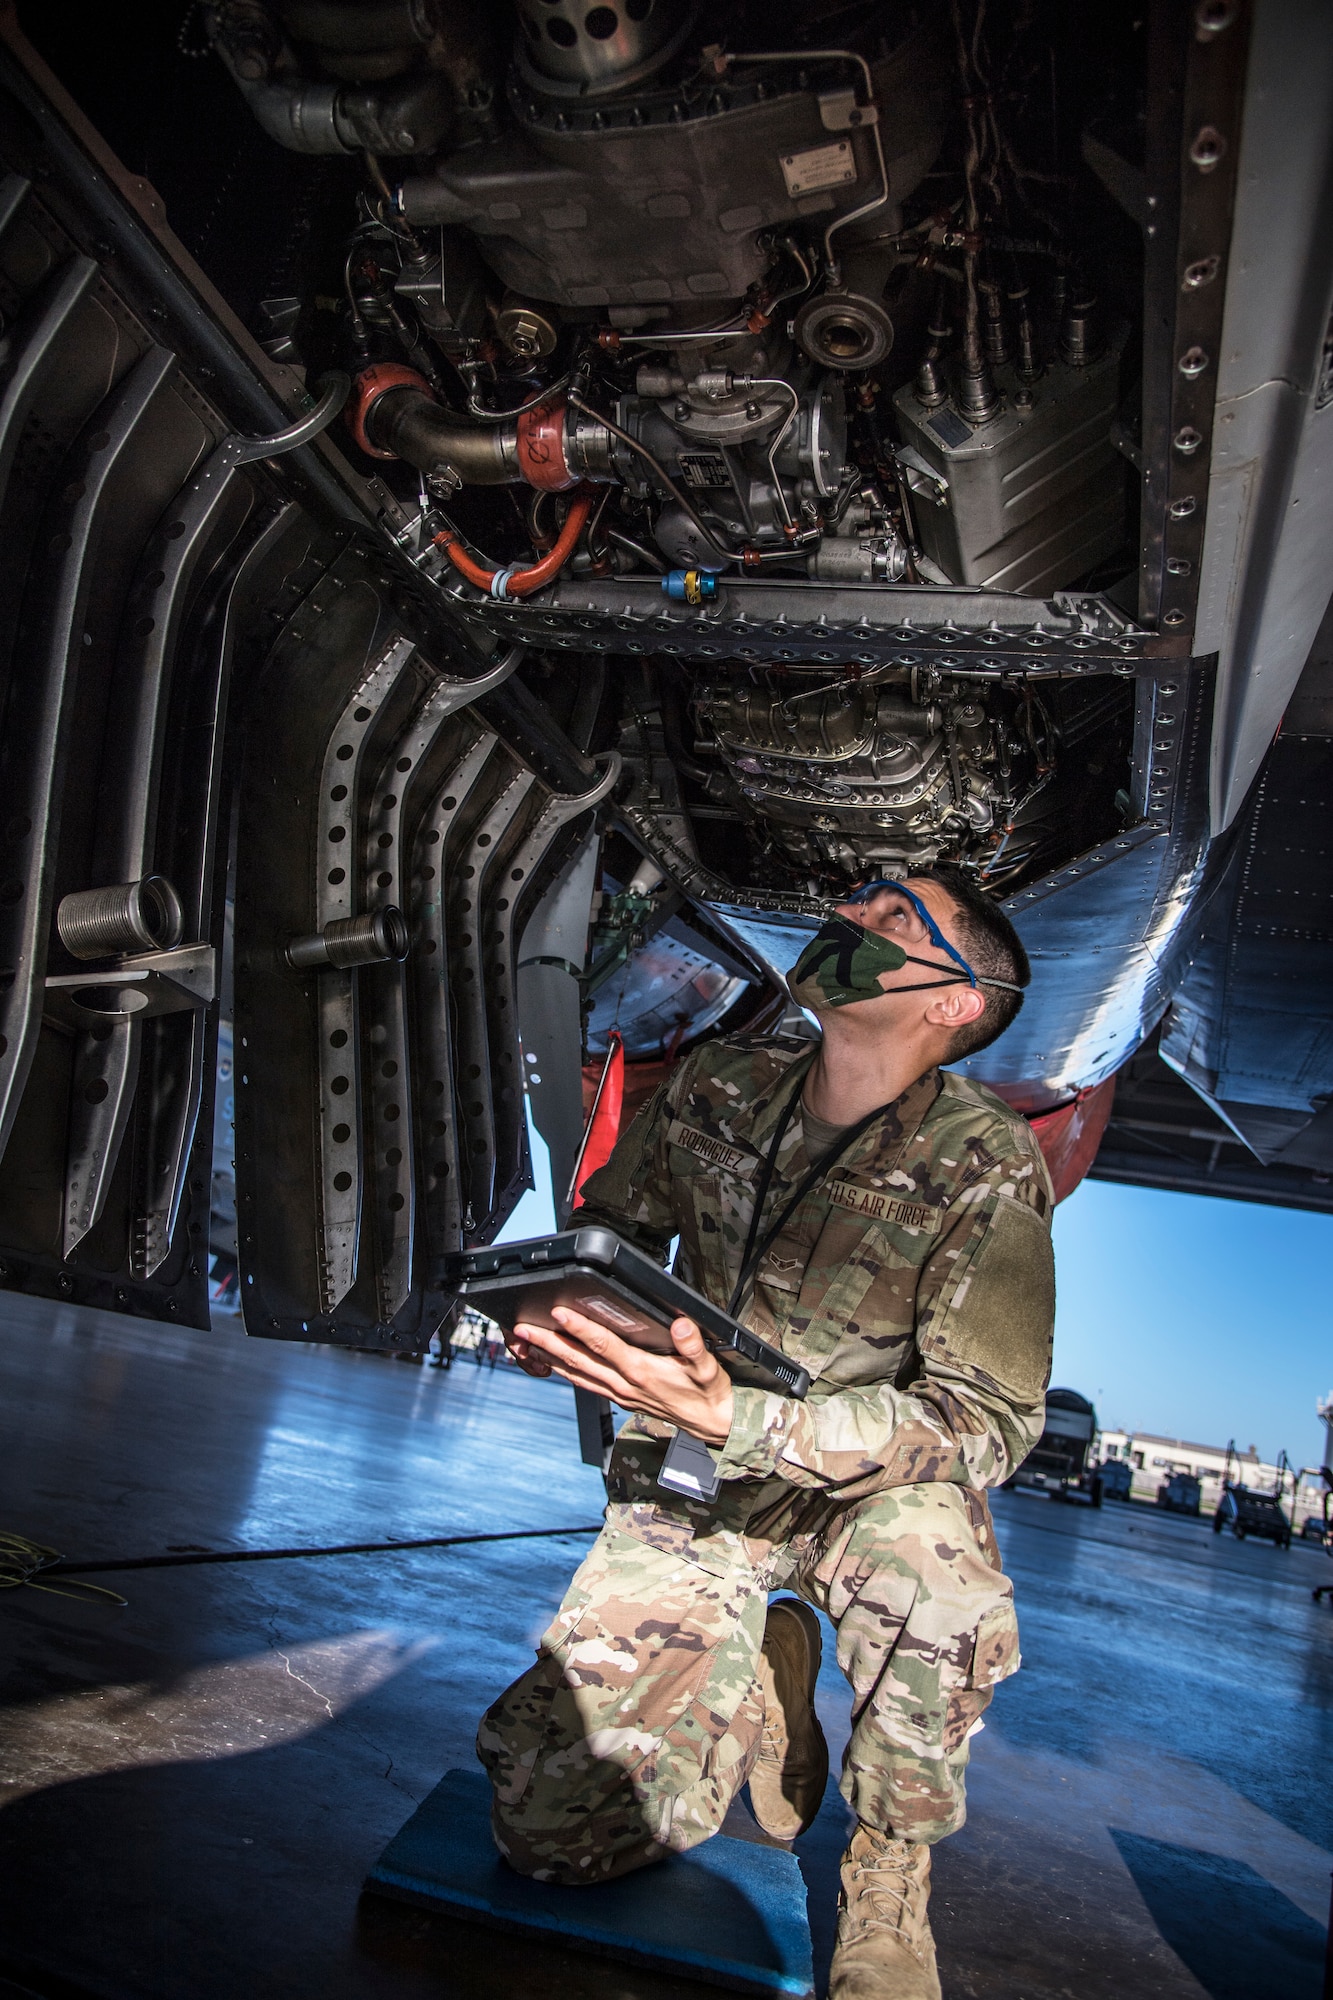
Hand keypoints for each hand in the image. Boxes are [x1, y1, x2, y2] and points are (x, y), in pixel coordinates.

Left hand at [504, 1307, 734, 1447]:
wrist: (710, 1423)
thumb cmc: (707, 1391)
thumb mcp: (707, 1366)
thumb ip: (693, 1345)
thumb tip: (682, 1325)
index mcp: (641, 1371)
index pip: (603, 1346)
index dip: (580, 1328)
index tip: (559, 1313)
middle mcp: (624, 1384)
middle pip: (579, 1360)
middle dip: (548, 1343)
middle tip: (523, 1328)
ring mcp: (618, 1393)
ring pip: (576, 1374)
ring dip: (549, 1357)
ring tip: (526, 1343)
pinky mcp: (619, 1398)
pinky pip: (584, 1384)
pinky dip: (564, 1372)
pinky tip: (552, 1363)